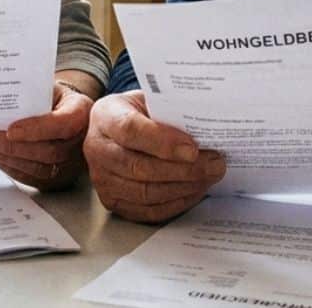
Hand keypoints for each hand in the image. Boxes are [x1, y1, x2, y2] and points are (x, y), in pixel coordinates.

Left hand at [0, 81, 93, 190]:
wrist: (69, 114)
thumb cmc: (55, 98)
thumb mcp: (48, 86)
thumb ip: (31, 92)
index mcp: (82, 113)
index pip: (62, 124)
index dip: (37, 129)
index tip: (10, 130)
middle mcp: (82, 142)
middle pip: (48, 151)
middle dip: (12, 147)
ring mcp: (73, 163)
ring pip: (39, 168)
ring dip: (7, 159)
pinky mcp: (60, 178)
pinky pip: (34, 178)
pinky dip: (11, 168)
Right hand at [83, 90, 225, 222]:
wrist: (117, 129)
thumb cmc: (141, 112)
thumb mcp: (151, 99)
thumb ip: (171, 110)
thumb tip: (207, 125)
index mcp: (105, 115)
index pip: (130, 130)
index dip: (163, 141)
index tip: (193, 148)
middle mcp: (96, 148)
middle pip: (139, 166)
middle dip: (183, 169)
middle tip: (215, 165)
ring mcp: (101, 178)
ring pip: (145, 192)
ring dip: (183, 188)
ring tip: (209, 177)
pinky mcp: (112, 201)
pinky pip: (147, 210)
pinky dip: (175, 203)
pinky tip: (195, 190)